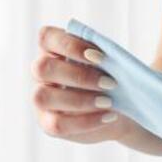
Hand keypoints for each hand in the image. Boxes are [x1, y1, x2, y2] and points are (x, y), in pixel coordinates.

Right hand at [31, 26, 138, 143]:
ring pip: (43, 97)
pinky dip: (85, 121)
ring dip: (79, 100)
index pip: (47, 37)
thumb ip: (104, 58)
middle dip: (79, 76)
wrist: (121, 112)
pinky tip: (108, 116)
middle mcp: (42, 73)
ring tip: (109, 102)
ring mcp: (41, 99)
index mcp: (53, 50)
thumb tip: (108, 59)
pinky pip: (57, 124)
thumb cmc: (112, 81)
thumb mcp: (110, 66)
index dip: (71, 45)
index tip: (99, 56)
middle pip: (42, 68)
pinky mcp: (47, 123)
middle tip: (110, 83)